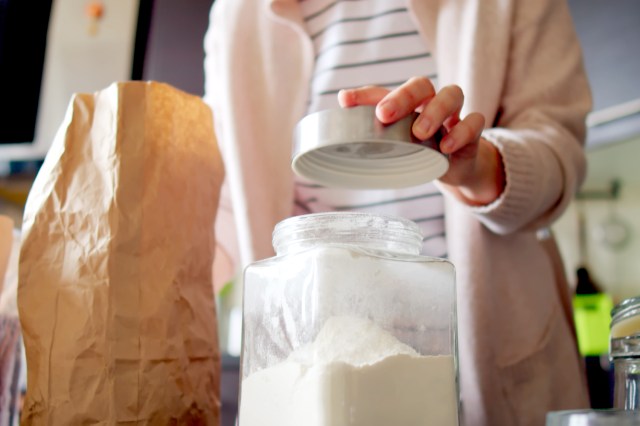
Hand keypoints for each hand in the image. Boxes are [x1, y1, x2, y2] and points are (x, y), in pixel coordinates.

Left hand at [338, 76, 504, 205]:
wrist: (454, 168)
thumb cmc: (420, 148)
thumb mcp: (396, 141)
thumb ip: (372, 124)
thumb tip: (341, 103)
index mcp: (408, 103)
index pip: (387, 90)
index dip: (366, 95)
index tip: (346, 102)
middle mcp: (431, 102)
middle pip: (422, 84)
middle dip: (404, 96)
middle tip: (385, 115)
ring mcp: (454, 115)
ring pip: (453, 94)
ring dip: (435, 111)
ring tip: (419, 132)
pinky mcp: (473, 133)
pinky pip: (475, 122)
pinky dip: (461, 132)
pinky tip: (445, 147)